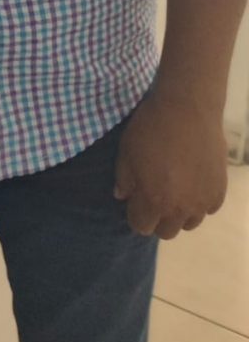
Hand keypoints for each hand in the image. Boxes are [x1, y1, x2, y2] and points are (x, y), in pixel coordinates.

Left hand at [114, 92, 228, 238]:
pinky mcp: (219, 191)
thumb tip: (122, 196)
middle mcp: (180, 209)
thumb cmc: (150, 129)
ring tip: (175, 190)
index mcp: (153, 201)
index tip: (135, 200)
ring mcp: (203, 201)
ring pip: (189, 223)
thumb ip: (123, 179)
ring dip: (179, 213)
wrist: (187, 109)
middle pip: (166, 232)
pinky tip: (193, 182)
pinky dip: (199, 201)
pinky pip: (208, 208)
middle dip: (157, 218)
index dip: (135, 214)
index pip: (141, 227)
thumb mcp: (126, 152)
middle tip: (154, 196)